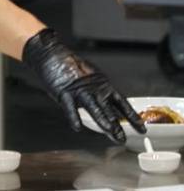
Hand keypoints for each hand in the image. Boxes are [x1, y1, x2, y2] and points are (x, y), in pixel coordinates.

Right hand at [23, 28, 145, 142]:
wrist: (51, 53)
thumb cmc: (69, 64)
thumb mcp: (91, 77)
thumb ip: (98, 91)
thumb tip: (107, 106)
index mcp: (102, 85)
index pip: (122, 104)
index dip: (132, 117)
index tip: (140, 128)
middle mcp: (94, 89)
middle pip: (109, 110)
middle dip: (117, 126)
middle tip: (123, 138)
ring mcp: (79, 91)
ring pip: (94, 108)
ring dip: (103, 120)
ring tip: (110, 131)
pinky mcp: (64, 92)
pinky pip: (70, 108)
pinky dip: (74, 118)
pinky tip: (78, 126)